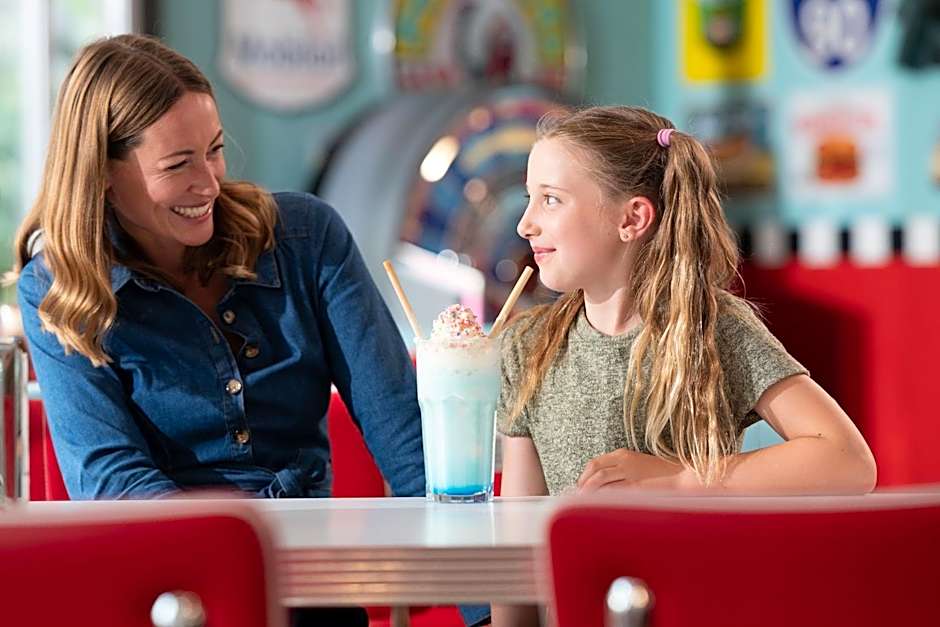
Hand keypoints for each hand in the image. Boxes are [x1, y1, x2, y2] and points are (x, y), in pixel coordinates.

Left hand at [577, 448, 692, 491]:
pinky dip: (603, 497)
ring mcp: (630, 472)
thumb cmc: (661, 474)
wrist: (683, 476)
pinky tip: (599, 505)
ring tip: (584, 502)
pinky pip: (614, 491)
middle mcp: (624, 460)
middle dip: (583, 483)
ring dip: (589, 490)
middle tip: (578, 496)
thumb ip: (620, 471)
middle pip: (595, 469)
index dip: (584, 476)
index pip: (595, 463)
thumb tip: (601, 486)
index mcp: (623, 454)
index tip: (580, 487)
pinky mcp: (637, 485)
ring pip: (601, 479)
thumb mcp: (637, 466)